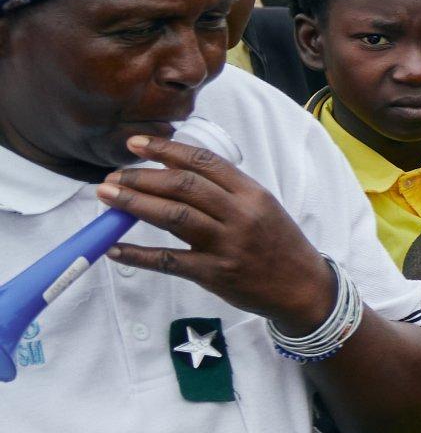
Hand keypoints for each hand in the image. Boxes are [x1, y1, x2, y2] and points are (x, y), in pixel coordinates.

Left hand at [98, 137, 341, 330]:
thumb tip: (173, 171)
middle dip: (141, 178)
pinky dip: (138, 254)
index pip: (204, 162)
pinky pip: (169, 261)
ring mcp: (228, 244)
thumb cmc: (278, 243)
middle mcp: (241, 215)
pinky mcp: (215, 273)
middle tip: (112, 177)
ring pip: (174, 217)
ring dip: (134, 204)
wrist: (303, 288)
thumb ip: (225, 189)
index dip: (166, 150)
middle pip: (183, 186)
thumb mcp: (262, 207)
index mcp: (252, 193)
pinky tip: (115, 249)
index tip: (135, 144)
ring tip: (106, 197)